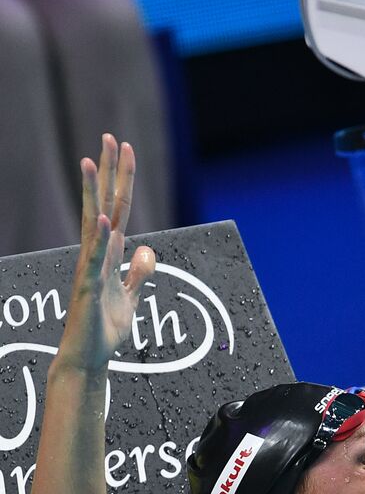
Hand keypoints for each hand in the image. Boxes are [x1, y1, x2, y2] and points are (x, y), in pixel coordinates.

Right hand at [56, 135, 154, 373]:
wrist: (89, 356)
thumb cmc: (105, 328)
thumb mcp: (130, 296)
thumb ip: (138, 273)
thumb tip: (147, 250)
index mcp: (109, 253)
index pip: (118, 208)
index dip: (123, 180)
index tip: (126, 149)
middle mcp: (97, 254)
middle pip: (104, 204)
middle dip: (108, 172)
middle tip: (110, 137)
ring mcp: (90, 267)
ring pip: (92, 222)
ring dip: (92, 192)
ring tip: (90, 161)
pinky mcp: (87, 286)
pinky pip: (94, 259)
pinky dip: (99, 239)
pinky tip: (102, 218)